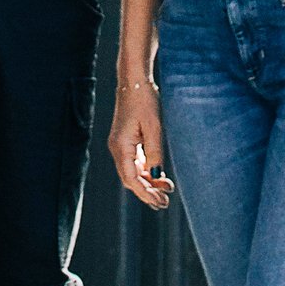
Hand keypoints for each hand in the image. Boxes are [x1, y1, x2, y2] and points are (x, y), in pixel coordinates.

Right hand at [108, 71, 171, 210]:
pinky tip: (159, 176)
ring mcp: (121, 145)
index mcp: (121, 146)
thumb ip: (155, 153)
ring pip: (133, 172)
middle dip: (147, 192)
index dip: (145, 193)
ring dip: (148, 183)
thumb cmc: (144, 101)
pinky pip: (135, 163)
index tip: (160, 202)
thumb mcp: (154, 127)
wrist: (135, 81)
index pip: (131, 178)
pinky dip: (146, 172)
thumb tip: (157, 176)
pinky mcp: (126, 141)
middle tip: (165, 203)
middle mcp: (117, 148)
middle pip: (130, 179)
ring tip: (167, 191)